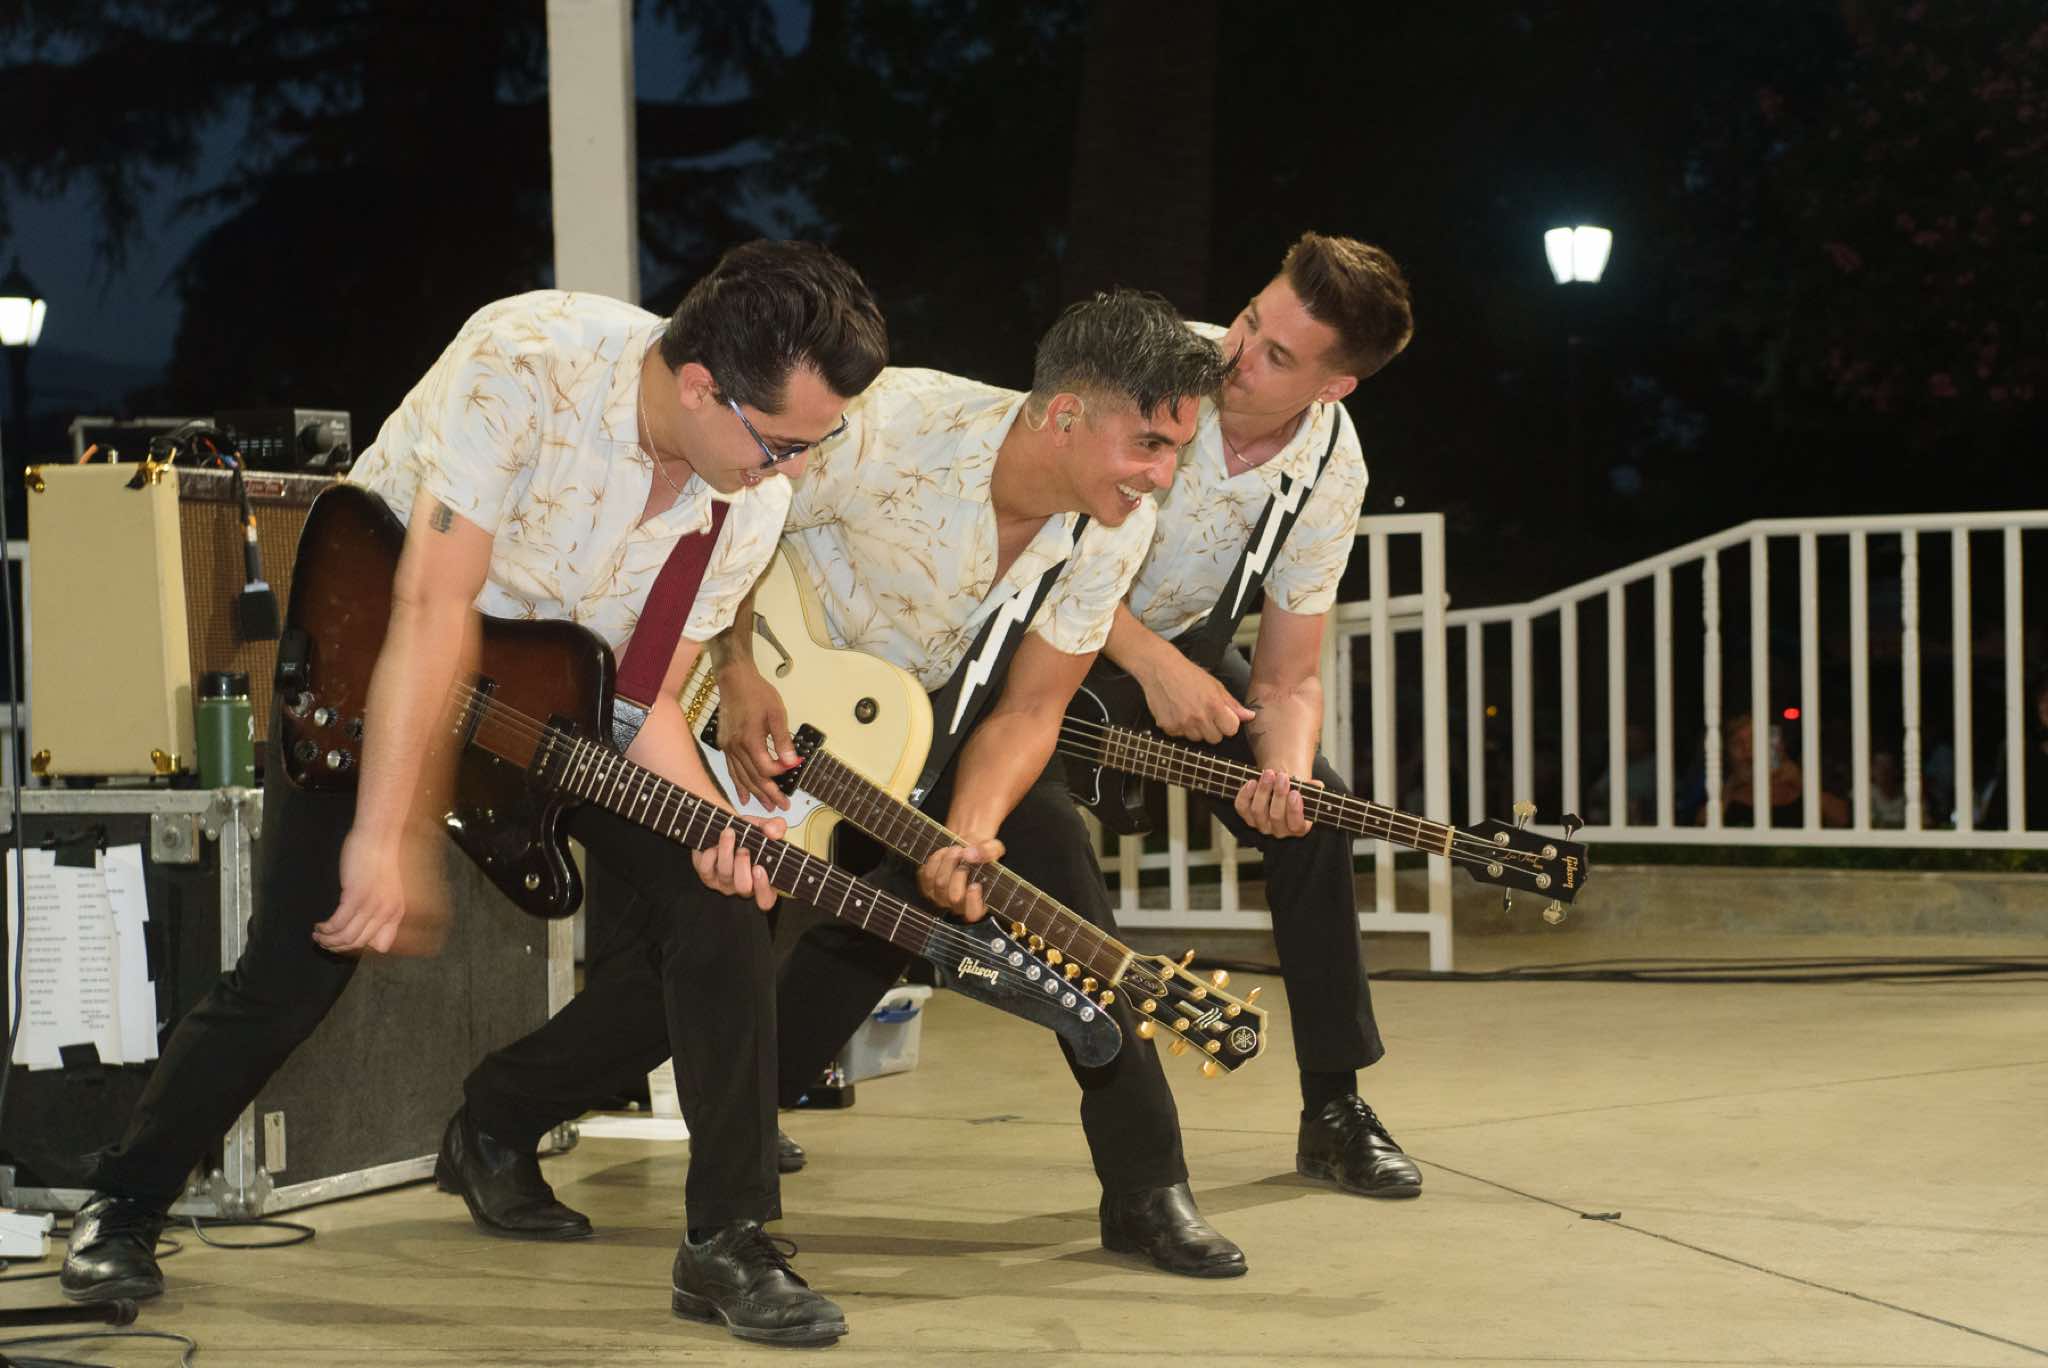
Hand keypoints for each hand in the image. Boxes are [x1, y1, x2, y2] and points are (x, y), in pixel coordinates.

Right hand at [314, 824, 448, 955]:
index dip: (361, 947)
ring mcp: (372, 906)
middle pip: (359, 945)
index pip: (381, 946)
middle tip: (325, 942)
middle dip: (338, 947)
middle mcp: (386, 912)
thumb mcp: (386, 889)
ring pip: (346, 938)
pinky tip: (319, 926)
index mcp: (396, 912)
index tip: (345, 942)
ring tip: (318, 935)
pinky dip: (325, 929)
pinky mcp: (355, 896)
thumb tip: (362, 925)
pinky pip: (337, 924)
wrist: (378, 836)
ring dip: (328, 940)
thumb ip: (379, 908)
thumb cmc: (378, 859)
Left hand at [691, 813, 787, 910]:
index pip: (765, 899)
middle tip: (743, 848)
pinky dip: (710, 854)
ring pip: (725, 874)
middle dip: (743, 865)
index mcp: (761, 880)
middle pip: (743, 887)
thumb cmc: (747, 834)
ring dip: (726, 851)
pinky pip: (706, 868)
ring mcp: (724, 882)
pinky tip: (714, 844)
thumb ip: (776, 827)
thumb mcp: (764, 828)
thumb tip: (772, 832)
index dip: (762, 887)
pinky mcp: (706, 875)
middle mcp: (743, 885)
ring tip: (729, 833)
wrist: (724, 827)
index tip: (759, 868)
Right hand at [714, 660, 795, 809]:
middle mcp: (736, 747)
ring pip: (742, 777)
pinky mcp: (724, 745)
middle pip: (754, 777)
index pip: (766, 768)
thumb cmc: (758, 693)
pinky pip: (732, 770)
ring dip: (755, 793)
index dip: (780, 773)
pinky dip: (738, 784)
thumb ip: (784, 739)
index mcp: (750, 739)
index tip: (793, 769)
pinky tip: (743, 796)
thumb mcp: (777, 713)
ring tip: (767, 806)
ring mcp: (728, 747)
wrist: (735, 680)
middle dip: (769, 794)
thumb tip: (792, 761)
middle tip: (782, 807)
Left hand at [916, 837, 1005, 922]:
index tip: (975, 885)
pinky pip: (927, 875)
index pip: (974, 913)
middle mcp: (958, 904)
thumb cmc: (981, 851)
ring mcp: (941, 897)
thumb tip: (970, 855)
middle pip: (954, 897)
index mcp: (979, 901)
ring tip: (956, 849)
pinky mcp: (927, 886)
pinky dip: (936, 860)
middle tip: (964, 855)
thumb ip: (989, 851)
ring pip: (940, 884)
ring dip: (948, 862)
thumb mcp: (993, 848)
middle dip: (959, 873)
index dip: (973, 902)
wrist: (964, 844)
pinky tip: (945, 852)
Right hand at [1139, 652, 1255, 742]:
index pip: (1231, 730)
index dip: (1228, 724)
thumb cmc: (1188, 674)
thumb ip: (1232, 704)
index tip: (1222, 717)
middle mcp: (1199, 718)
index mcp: (1214, 706)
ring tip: (1189, 711)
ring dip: (1196, 729)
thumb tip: (1249, 716)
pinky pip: (1180, 735)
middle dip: (1213, 729)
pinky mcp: (1168, 727)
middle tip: (1204, 713)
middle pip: (1215, 738)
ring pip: (1197, 738)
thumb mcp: (1215, 685)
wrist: (1160, 669)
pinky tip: (1177, 712)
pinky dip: (1180, 727)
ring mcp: (1182, 724)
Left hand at [1233, 768, 1317, 838]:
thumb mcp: (1307, 789)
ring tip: (1269, 774)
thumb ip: (1312, 789)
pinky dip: (1245, 794)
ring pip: (1258, 811)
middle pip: (1276, 816)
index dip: (1295, 810)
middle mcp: (1279, 830)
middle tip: (1282, 776)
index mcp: (1298, 827)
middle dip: (1279, 794)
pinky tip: (1252, 782)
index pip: (1296, 825)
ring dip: (1263, 790)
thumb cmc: (1294, 789)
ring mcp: (1261, 824)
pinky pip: (1242, 808)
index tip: (1295, 792)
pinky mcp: (1247, 816)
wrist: (1279, 785)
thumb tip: (1317, 785)